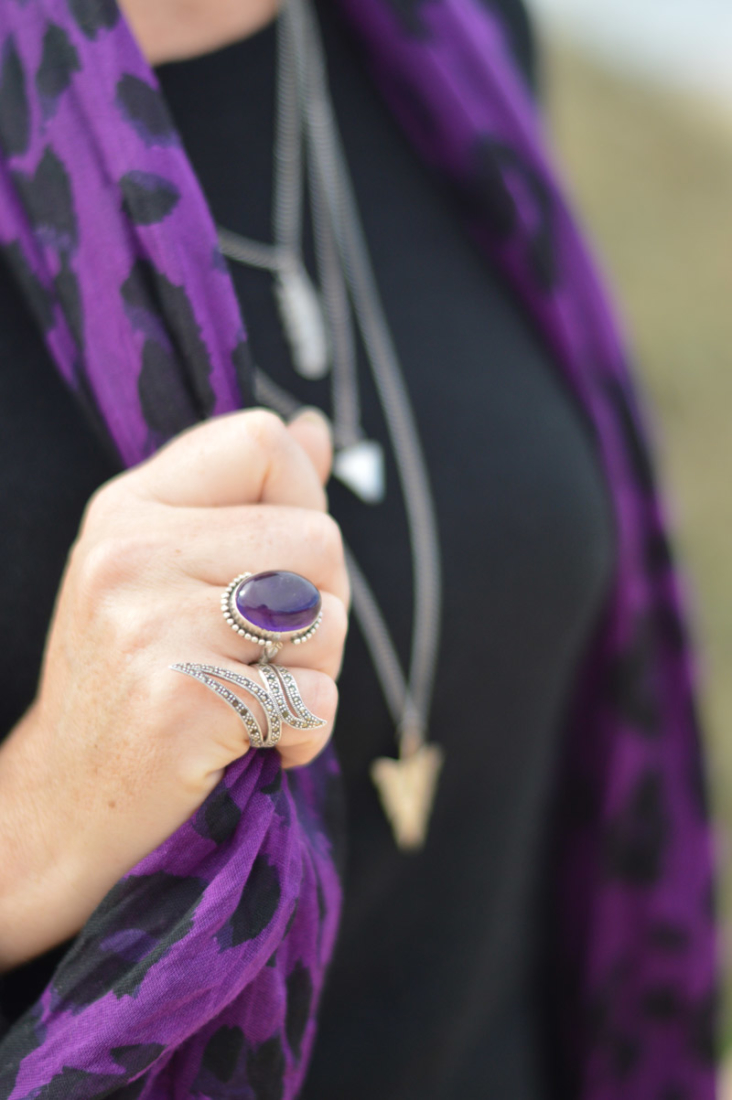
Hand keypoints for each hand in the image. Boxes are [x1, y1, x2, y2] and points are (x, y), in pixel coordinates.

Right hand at [0, 408, 347, 969]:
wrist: (64, 802)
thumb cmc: (132, 680)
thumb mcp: (165, 568)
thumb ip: (246, 497)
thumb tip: (316, 428)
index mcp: (130, 507)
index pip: (263, 441)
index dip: (303, 499)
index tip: (277, 564)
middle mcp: (133, 554)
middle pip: (320, 539)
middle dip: (321, 606)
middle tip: (268, 655)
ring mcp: (152, 626)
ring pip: (328, 620)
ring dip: (316, 674)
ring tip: (256, 697)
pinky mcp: (183, 701)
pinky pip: (315, 700)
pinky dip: (307, 735)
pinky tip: (258, 744)